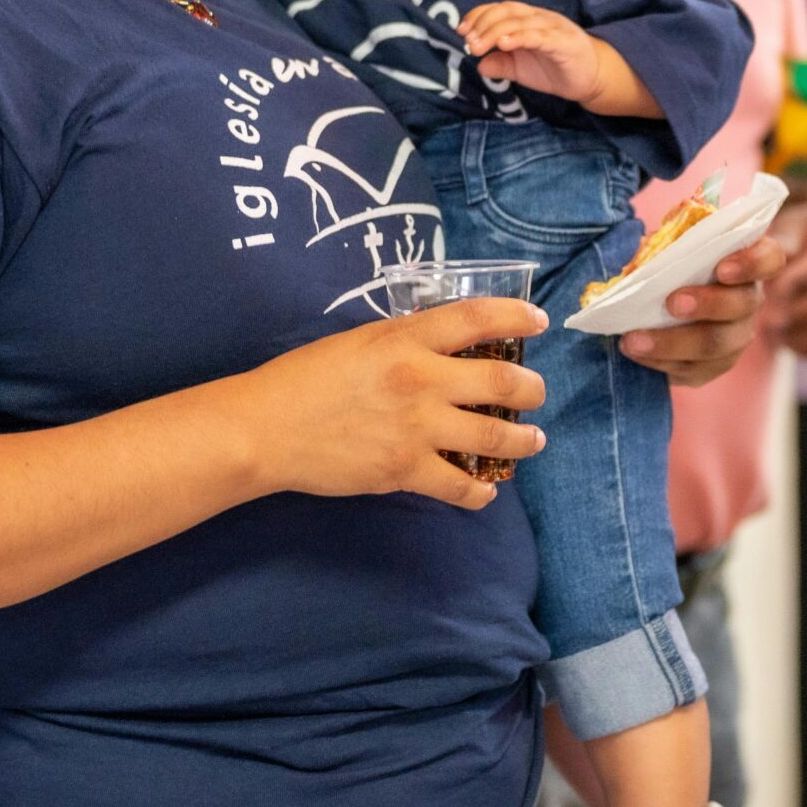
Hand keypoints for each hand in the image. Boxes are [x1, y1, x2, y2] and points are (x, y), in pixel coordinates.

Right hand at [246, 299, 549, 509]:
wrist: (267, 428)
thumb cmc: (303, 378)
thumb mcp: (357, 341)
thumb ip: (401, 343)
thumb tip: (437, 348)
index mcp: (405, 338)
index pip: (477, 317)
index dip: (517, 315)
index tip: (539, 320)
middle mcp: (421, 379)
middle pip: (502, 380)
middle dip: (531, 388)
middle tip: (536, 393)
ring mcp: (416, 427)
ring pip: (494, 435)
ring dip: (523, 439)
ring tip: (533, 440)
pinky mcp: (405, 469)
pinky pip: (460, 486)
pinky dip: (481, 492)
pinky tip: (487, 490)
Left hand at [459, 2, 603, 102]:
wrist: (591, 79)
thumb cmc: (555, 69)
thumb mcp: (520, 69)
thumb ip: (500, 64)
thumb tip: (479, 65)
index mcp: (527, 19)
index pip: (499, 9)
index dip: (478, 16)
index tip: (461, 31)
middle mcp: (539, 17)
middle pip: (506, 10)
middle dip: (482, 23)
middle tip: (468, 42)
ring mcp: (552, 28)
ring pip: (520, 21)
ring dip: (495, 32)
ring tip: (478, 45)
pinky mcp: (563, 42)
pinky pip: (539, 36)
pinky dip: (520, 37)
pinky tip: (505, 43)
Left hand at [622, 237, 785, 385]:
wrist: (662, 299)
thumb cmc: (675, 259)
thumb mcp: (675, 240)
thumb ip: (670, 236)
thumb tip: (648, 244)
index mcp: (747, 262)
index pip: (770, 259)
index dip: (751, 264)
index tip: (722, 269)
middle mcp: (749, 300)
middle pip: (742, 305)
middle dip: (708, 304)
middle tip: (672, 303)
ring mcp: (736, 337)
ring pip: (716, 346)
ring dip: (673, 342)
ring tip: (635, 340)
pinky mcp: (714, 366)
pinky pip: (693, 369)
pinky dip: (660, 361)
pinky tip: (635, 353)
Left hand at [763, 201, 806, 357]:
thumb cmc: (794, 235)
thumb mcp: (786, 227)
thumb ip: (778, 242)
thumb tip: (763, 260)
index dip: (794, 281)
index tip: (766, 290)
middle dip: (795, 311)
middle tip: (764, 318)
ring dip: (799, 332)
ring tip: (769, 330)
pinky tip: (783, 338)